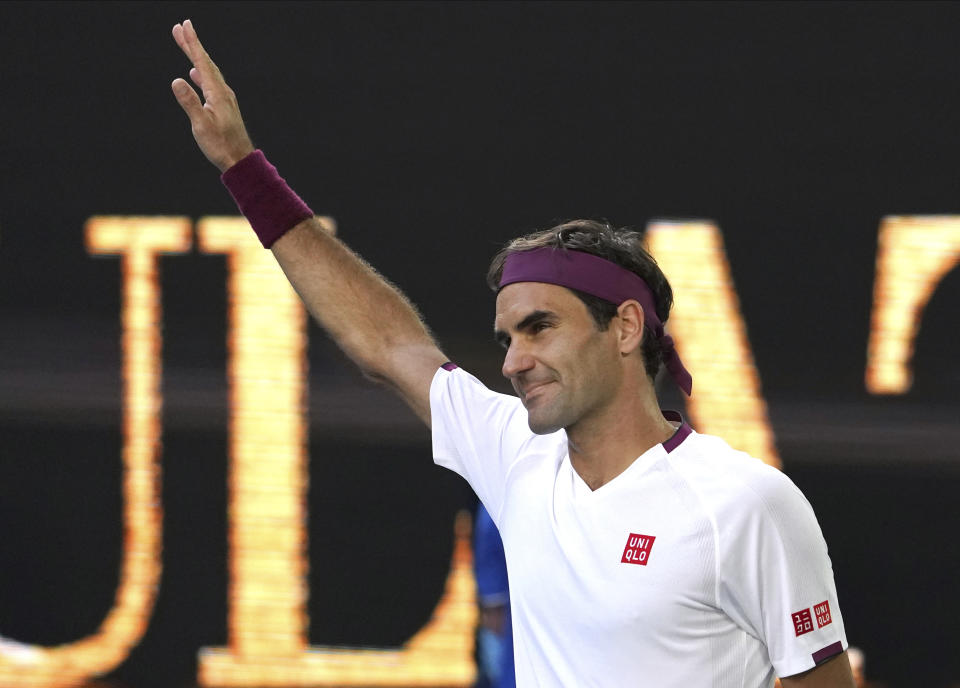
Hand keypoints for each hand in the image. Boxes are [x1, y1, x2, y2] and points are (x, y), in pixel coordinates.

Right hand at [171, 19, 254, 171]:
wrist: (239, 160)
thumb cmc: (221, 145)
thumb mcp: (201, 125)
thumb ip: (190, 102)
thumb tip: (177, 80)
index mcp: (217, 93)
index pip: (202, 63)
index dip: (192, 43)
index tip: (184, 26)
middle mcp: (223, 92)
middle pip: (205, 63)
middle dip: (192, 45)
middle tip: (180, 27)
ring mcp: (224, 99)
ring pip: (209, 72)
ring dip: (196, 58)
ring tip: (186, 46)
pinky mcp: (224, 107)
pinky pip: (211, 83)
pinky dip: (202, 75)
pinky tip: (195, 75)